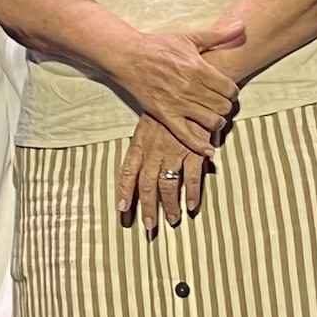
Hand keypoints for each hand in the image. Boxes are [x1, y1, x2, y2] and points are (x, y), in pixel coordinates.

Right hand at [104, 20, 245, 156]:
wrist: (127, 55)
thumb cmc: (158, 45)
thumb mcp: (189, 37)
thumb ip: (219, 35)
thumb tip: (244, 25)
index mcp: (199, 69)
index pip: (230, 90)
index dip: (232, 92)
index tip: (225, 91)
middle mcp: (190, 88)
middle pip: (224, 107)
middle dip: (225, 107)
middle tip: (218, 104)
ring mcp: (177, 103)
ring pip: (211, 122)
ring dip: (216, 122)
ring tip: (211, 117)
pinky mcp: (163, 114)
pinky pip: (186, 135)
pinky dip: (199, 145)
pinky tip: (208, 150)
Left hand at [116, 115, 208, 231]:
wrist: (192, 91)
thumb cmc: (169, 107)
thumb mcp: (148, 123)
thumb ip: (145, 146)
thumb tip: (140, 167)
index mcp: (140, 143)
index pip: (127, 171)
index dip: (125, 191)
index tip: (122, 209)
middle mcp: (155, 150)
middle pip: (147, 184)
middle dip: (148, 206)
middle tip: (149, 225)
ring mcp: (175, 152)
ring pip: (169, 185)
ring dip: (170, 205)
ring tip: (172, 220)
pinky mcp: (194, 151)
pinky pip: (192, 177)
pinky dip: (192, 193)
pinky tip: (191, 206)